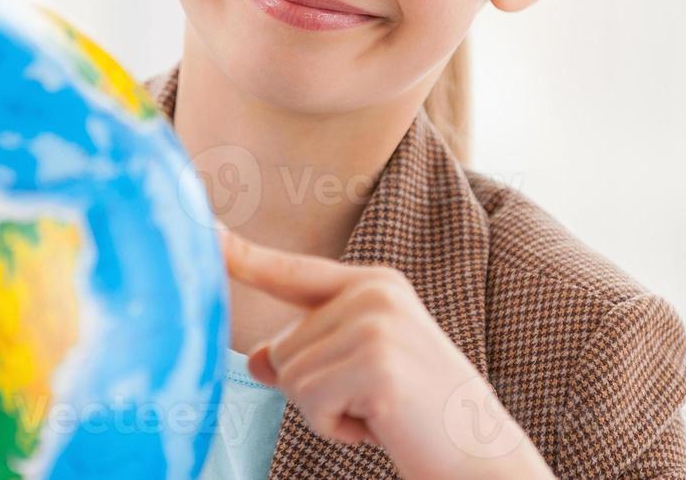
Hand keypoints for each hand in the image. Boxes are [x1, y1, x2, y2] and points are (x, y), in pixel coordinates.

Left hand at [219, 227, 552, 479]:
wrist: (482, 457)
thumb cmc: (418, 417)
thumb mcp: (357, 375)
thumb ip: (307, 356)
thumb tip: (254, 357)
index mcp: (372, 284)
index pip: (292, 272)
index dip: (241, 254)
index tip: (203, 228)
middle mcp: (374, 292)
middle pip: (282, 348)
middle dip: (316, 392)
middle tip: (375, 403)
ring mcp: (376, 324)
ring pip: (292, 377)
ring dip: (326, 413)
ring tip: (380, 413)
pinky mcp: (375, 364)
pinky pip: (309, 403)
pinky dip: (336, 429)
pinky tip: (381, 426)